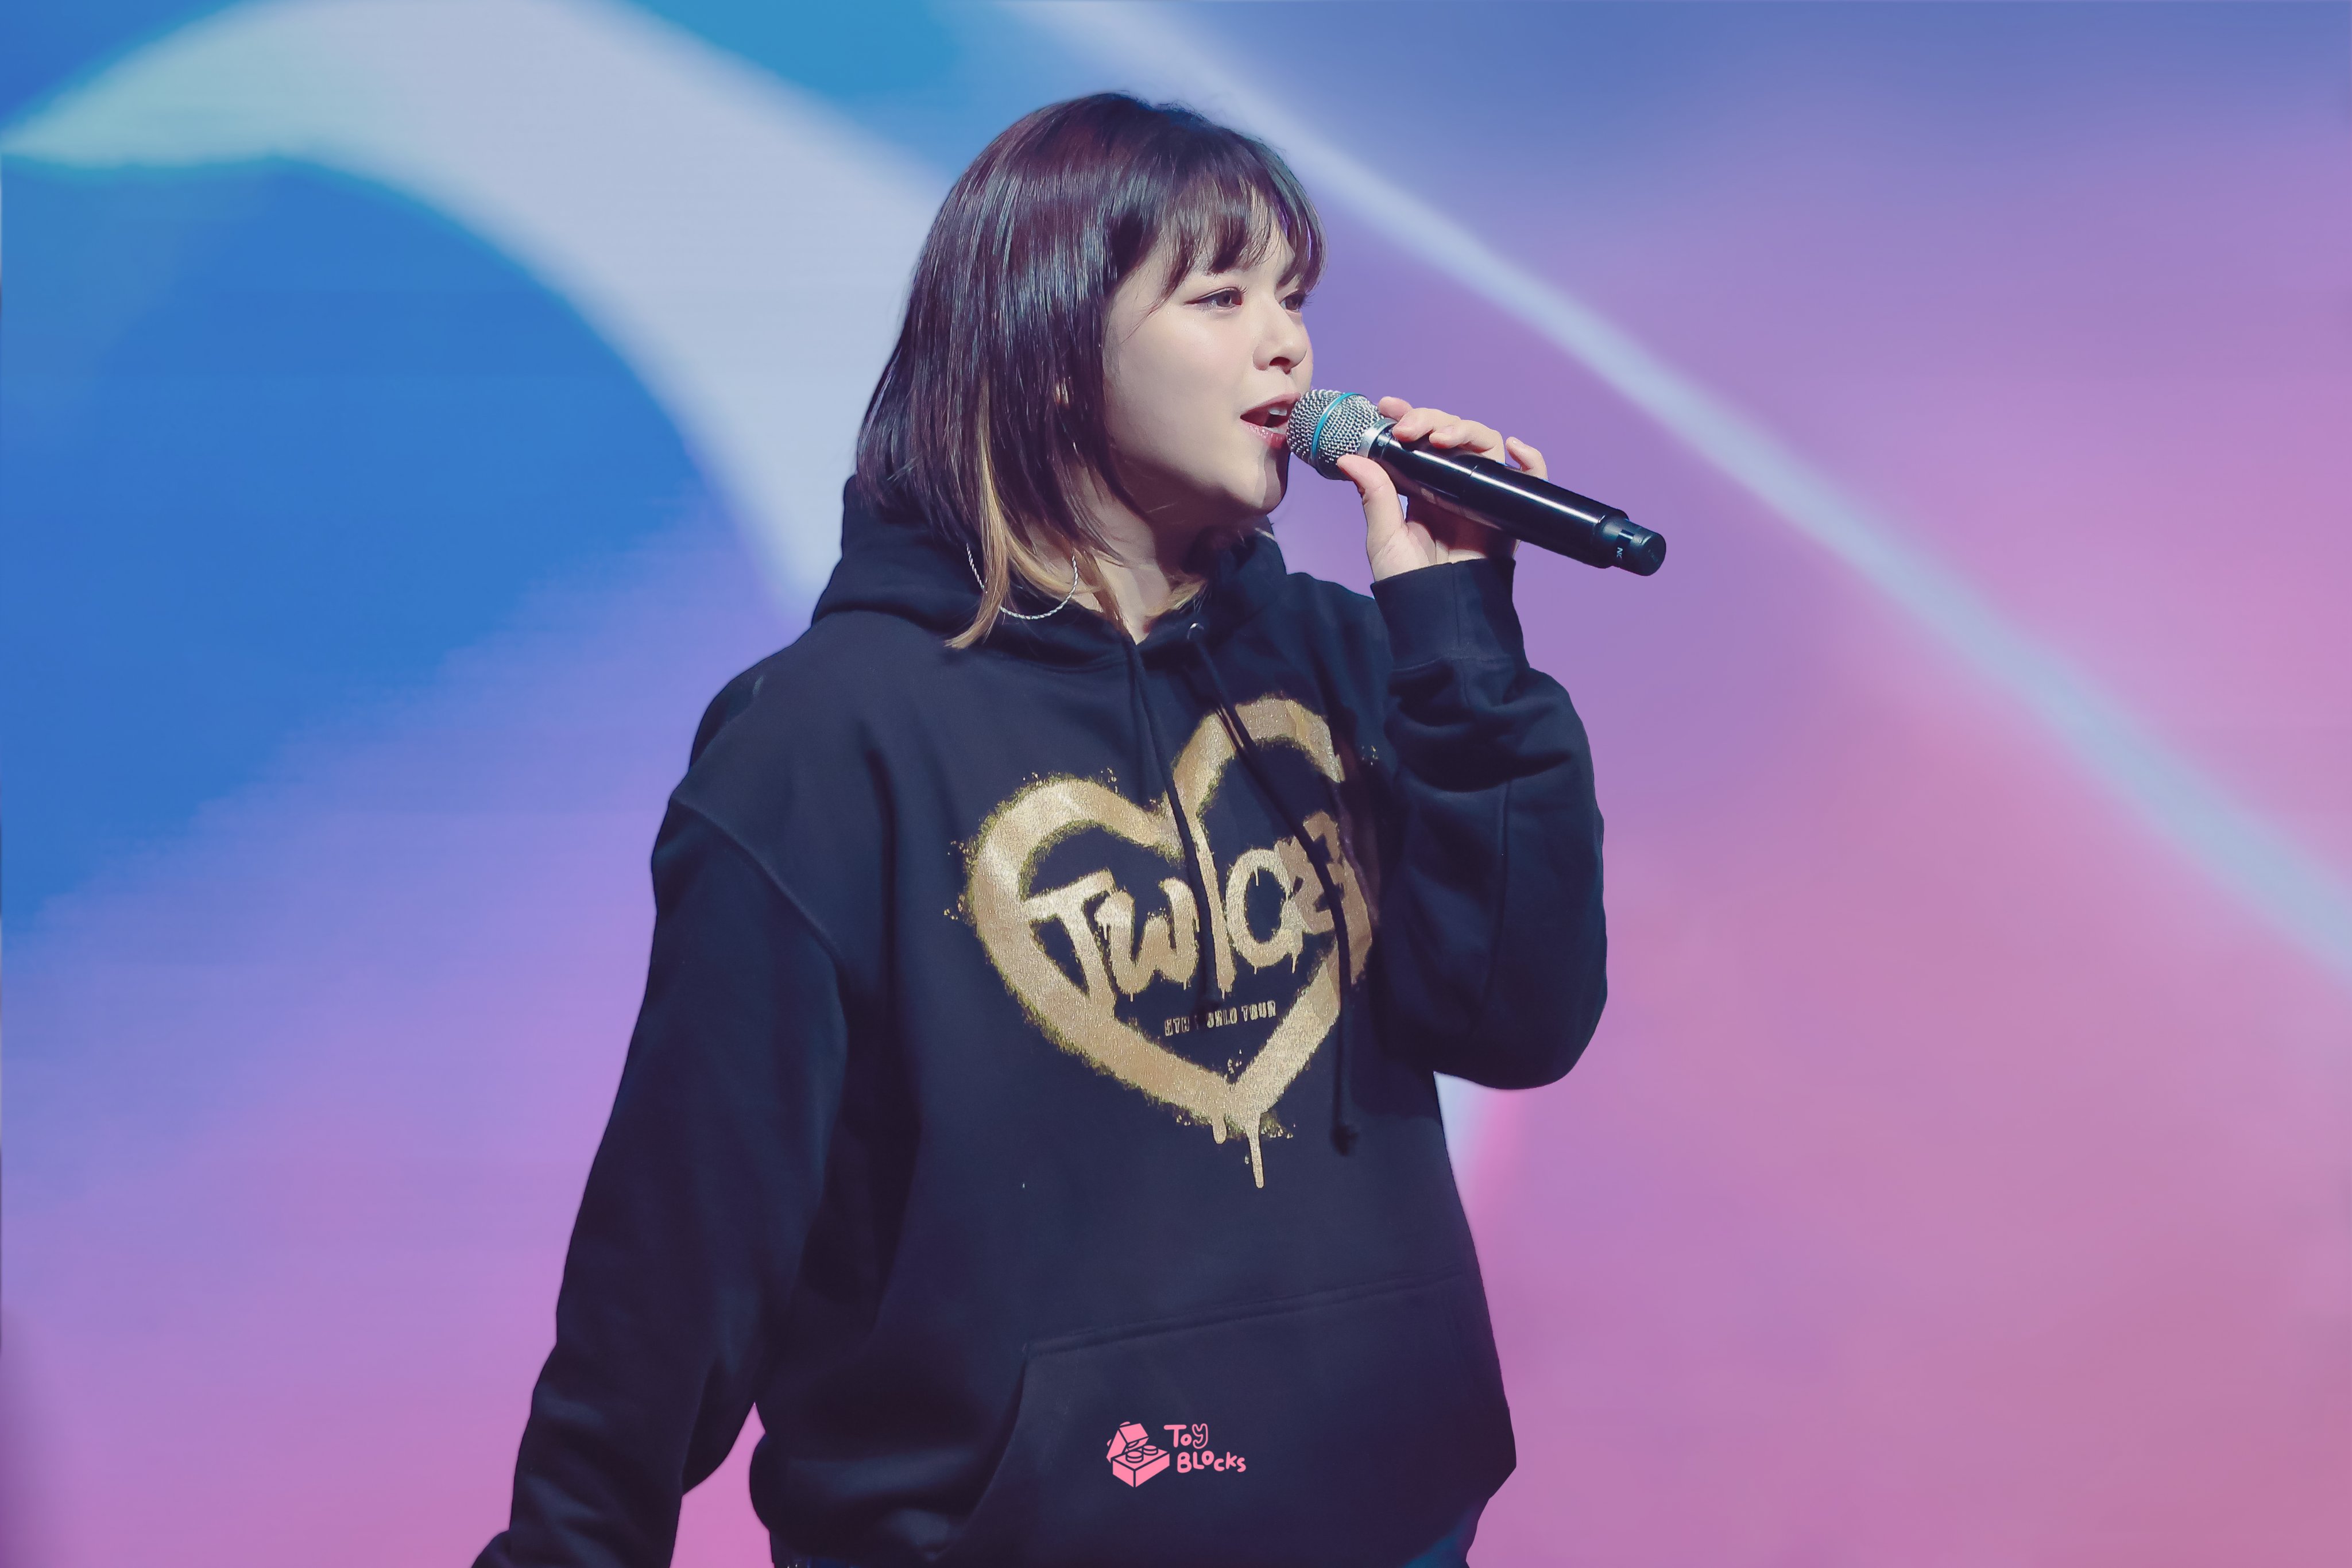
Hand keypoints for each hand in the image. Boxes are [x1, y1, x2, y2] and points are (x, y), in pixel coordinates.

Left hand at [1336, 397, 1544, 581]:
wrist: (1439, 613)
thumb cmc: (1409, 583)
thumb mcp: (1384, 537)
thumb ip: (1374, 496)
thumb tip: (1350, 457)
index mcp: (1422, 487)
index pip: (1421, 440)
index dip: (1409, 417)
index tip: (1389, 406)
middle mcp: (1453, 486)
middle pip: (1453, 435)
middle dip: (1431, 419)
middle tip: (1408, 427)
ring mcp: (1482, 496)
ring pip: (1486, 446)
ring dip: (1466, 430)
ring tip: (1442, 439)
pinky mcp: (1507, 511)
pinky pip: (1529, 481)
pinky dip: (1532, 460)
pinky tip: (1515, 448)